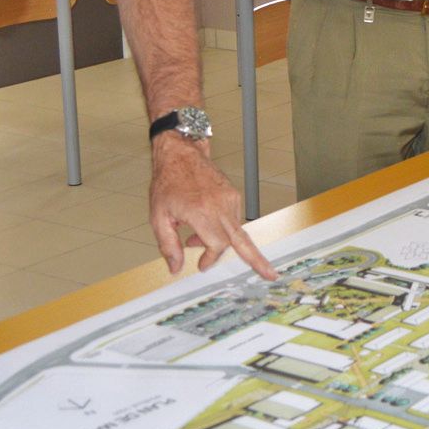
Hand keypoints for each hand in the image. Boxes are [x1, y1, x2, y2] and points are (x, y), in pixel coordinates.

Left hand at [149, 136, 277, 279]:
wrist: (181, 154)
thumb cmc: (168, 181)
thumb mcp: (158, 217)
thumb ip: (168, 245)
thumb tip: (175, 267)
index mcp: (201, 212)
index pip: (217, 245)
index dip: (210, 259)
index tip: (202, 265)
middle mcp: (220, 206)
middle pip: (242, 240)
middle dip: (257, 260)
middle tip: (270, 274)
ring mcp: (230, 199)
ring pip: (234, 231)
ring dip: (221, 241)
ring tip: (196, 239)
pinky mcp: (234, 195)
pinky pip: (233, 219)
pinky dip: (222, 228)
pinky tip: (204, 224)